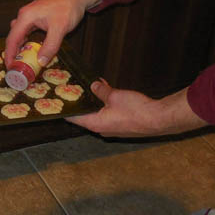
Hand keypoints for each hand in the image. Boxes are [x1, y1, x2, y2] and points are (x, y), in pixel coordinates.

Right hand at [4, 0, 102, 65]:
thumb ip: (50, 46)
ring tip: (23, 61)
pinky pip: (27, 31)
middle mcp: (25, 15)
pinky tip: (32, 49)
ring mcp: (30, 15)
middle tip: (16, 67)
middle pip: (14, 37)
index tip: (10, 67)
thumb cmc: (68, 7)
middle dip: (13, 53)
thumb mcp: (59, 28)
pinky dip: (27, 42)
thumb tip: (41, 62)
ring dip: (20, 47)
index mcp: (26, 17)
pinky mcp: (36, 16)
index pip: (12, 39)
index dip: (9, 54)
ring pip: (20, 34)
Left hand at [66, 79, 207, 137]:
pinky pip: (109, 114)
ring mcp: (112, 129)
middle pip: (85, 116)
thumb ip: (101, 91)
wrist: (158, 119)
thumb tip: (94, 85)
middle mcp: (102, 129)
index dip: (65, 110)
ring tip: (91, 88)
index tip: (57, 103)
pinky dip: (106, 105)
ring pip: (98, 114)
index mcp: (95, 124)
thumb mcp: (115, 95)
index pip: (74, 118)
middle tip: (73, 91)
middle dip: (81, 103)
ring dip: (95, 102)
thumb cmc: (136, 111)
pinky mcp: (122, 126)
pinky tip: (108, 92)